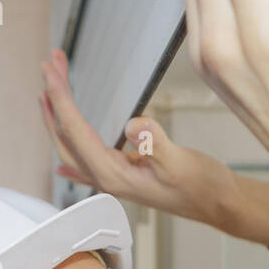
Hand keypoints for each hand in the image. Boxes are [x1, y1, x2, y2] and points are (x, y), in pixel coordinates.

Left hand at [40, 47, 268, 245]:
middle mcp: (106, 179)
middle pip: (66, 137)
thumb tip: (134, 125)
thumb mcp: (180, 160)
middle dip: (54, 100)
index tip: (50, 71)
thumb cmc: (202, 186)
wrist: (218, 204)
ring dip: (59, 116)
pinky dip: (72, 151)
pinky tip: (60, 161)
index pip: (75, 132)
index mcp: (113, 175)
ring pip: (73, 146)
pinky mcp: (124, 177)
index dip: (60, 99)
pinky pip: (87, 164)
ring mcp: (113, 179)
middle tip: (50, 64)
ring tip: (51, 87)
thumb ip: (155, 144)